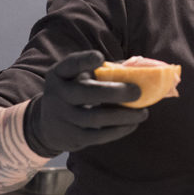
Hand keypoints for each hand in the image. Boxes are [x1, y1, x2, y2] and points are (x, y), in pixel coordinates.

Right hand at [23, 50, 147, 156]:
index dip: (84, 60)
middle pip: (85, 93)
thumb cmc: (76, 92)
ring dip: (123, 116)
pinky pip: (98, 135)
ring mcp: (62, 118)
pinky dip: (119, 130)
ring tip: (143, 113)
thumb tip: (138, 64)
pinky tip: (132, 124)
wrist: (49, 124)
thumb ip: (105, 70)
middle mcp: (57, 94)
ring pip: (95, 118)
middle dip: (114, 92)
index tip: (100, 57)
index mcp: (60, 74)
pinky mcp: (71, 137)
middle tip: (137, 92)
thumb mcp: (80, 77)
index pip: (70, 64)